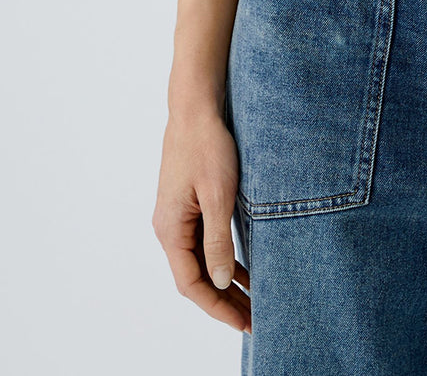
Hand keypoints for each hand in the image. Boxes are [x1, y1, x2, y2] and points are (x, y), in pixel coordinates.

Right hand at [151, 106, 251, 332]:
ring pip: (201, 261)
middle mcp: (169, 228)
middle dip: (224, 301)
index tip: (243, 322)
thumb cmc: (207, 146)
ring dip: (225, 282)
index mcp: (170, 229)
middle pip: (196, 277)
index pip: (191, 284)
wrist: (196, 108)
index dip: (217, 307)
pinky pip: (204, 243)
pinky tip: (244, 269)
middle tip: (254, 319)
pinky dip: (223, 259)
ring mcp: (178, 217)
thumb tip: (222, 283)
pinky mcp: (189, 205)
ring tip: (253, 301)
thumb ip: (218, 241)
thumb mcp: (218, 195)